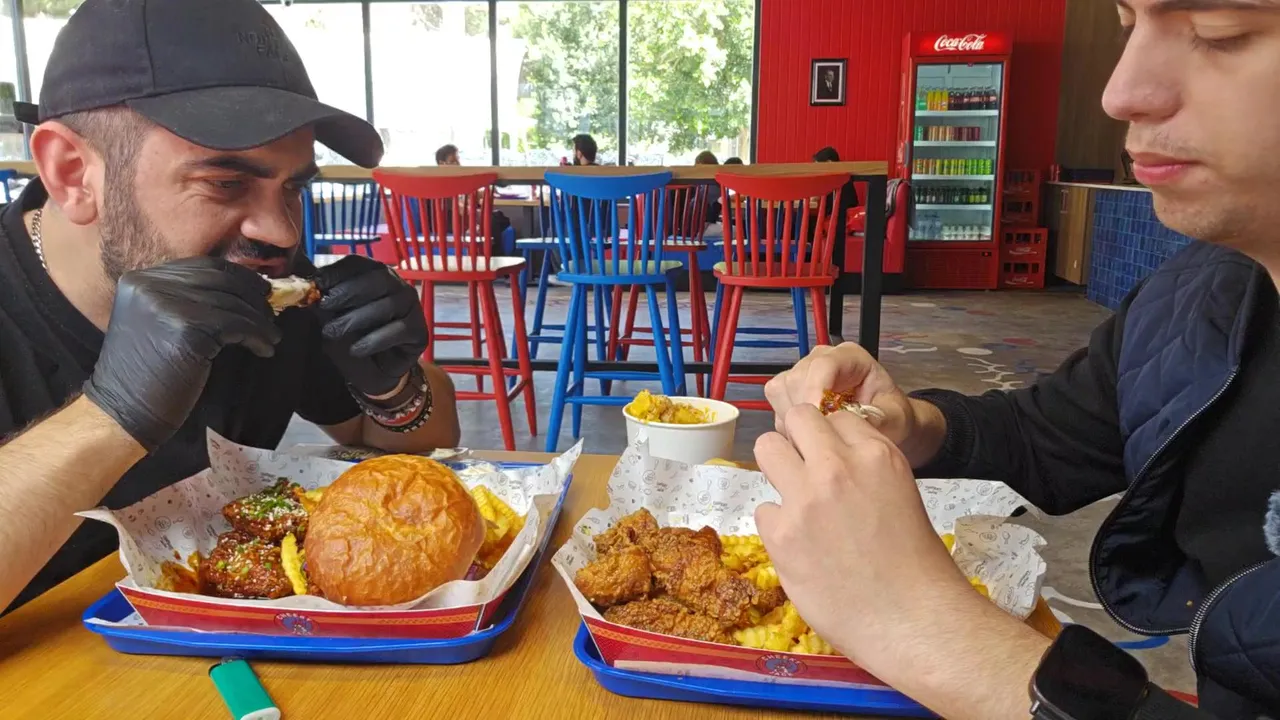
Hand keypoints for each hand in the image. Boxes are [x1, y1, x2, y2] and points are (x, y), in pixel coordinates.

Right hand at [85, 257, 280, 449]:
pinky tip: (264, 349)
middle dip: (253, 295)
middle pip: (220, 279)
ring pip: (231, 303)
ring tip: (272, 337)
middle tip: (271, 313)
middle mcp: (150, 285)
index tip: (259, 291)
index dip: (238, 277)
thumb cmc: (146, 375)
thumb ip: (186, 300)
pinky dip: (256, 336)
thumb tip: (240, 290)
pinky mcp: (186, 329)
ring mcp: (167, 304)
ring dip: (260, 320)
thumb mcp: (157, 322)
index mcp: (140, 279)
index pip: (202, 266)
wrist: (122, 412)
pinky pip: (235, 325)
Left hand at [315, 255, 426, 396]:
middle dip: (348, 291)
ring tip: (332, 333)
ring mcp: (411, 307)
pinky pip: (398, 330)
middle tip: (324, 306)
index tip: (316, 283)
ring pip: (387, 305)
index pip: (358, 263)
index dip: (337, 270)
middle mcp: (397, 285)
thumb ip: (322, 297)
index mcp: (375, 274)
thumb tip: (301, 281)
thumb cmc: (354, 336)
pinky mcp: (419, 331)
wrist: (375, 370)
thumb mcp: (332, 315)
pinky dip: (374, 340)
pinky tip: (356, 350)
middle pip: (377, 278)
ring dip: (355, 319)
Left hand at [753, 406, 975, 681]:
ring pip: (767, 448)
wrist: (914, 620)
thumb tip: (829, 464)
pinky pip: (763, 510)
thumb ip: (864, 470)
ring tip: (795, 501)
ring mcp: (804, 498)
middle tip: (804, 470)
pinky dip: (777, 526)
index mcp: (876, 454)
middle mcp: (837, 466)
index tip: (832, 459)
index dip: (831, 438)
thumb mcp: (901, 494)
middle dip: (798, 440)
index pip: (834, 417)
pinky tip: (800, 547)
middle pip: (797, 417)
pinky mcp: (781, 534)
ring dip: (777, 470)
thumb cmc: (918, 567)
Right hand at [764, 342, 919, 445]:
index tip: (819, 417)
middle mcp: (822, 360)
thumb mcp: (894, 418)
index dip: (816, 389)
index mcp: (850, 357)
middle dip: (805, 408)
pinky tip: (808, 436)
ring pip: (781, 390)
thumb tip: (849, 423)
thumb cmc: (891, 416)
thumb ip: (876, 419)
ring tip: (817, 436)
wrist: (886, 424)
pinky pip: (777, 406)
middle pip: (797, 377)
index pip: (823, 365)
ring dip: (793, 417)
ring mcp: (804, 375)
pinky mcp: (792, 393)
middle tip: (820, 435)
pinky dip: (787, 424)